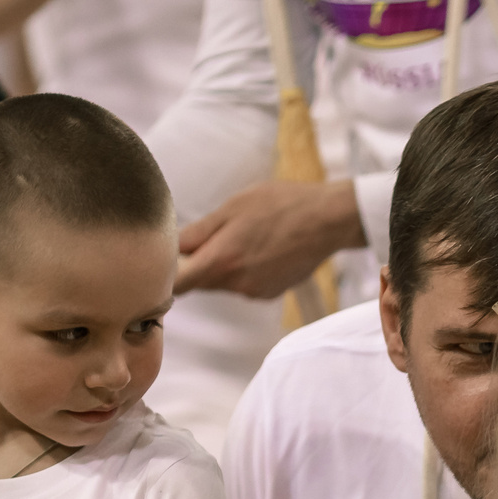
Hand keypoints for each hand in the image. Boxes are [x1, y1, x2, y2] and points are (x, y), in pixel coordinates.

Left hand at [175, 180, 365, 299]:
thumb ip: (199, 232)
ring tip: (248, 237)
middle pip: (202, 282)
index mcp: (221, 260)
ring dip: (226, 265)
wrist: (328, 221)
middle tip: (215, 235)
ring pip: (225, 282)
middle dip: (200, 263)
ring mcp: (256, 291)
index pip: (179, 285)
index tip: (170, 261)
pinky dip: (247, 270)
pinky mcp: (272, 293)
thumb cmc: (280, 205)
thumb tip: (174, 247)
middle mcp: (236, 283)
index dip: (169, 275)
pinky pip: (246, 284)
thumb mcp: (233, 206)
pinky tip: (264, 248)